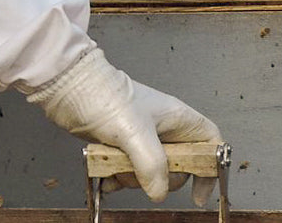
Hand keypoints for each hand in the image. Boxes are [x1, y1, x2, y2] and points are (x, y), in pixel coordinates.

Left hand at [25, 46, 220, 204]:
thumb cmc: (105, 96)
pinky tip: (106, 172)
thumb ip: (152, 166)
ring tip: (118, 166)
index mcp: (176, 117)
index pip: (209, 141)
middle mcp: (162, 128)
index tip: (200, 192)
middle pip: (180, 166)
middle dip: (162, 179)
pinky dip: (118, 178)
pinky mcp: (122, 146)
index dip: (211, 166)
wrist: (70, 89)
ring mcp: (142, 138)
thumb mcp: (134, 132)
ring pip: (152, 173)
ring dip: (134, 179)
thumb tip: (159, 192)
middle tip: (146, 174)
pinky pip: (129, 173)